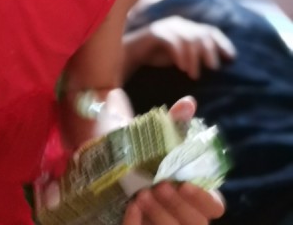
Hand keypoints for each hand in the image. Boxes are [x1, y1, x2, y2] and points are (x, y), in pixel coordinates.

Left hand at [123, 97, 224, 224]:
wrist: (99, 154)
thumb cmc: (134, 146)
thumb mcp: (152, 134)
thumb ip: (173, 121)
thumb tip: (188, 102)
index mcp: (191, 189)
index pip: (214, 206)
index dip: (205, 199)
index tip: (185, 183)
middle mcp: (180, 211)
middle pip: (197, 224)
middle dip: (178, 207)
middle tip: (157, 186)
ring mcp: (160, 221)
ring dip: (161, 217)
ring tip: (141, 195)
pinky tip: (128, 209)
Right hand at [125, 16, 235, 79]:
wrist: (131, 54)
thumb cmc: (159, 57)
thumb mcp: (182, 56)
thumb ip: (197, 56)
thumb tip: (217, 63)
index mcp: (187, 27)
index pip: (210, 31)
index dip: (223, 43)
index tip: (231, 59)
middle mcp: (179, 23)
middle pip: (201, 34)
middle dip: (210, 52)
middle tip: (213, 69)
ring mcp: (166, 26)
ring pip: (188, 39)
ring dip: (194, 58)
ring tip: (194, 75)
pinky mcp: (155, 32)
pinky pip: (172, 42)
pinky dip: (180, 56)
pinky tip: (182, 68)